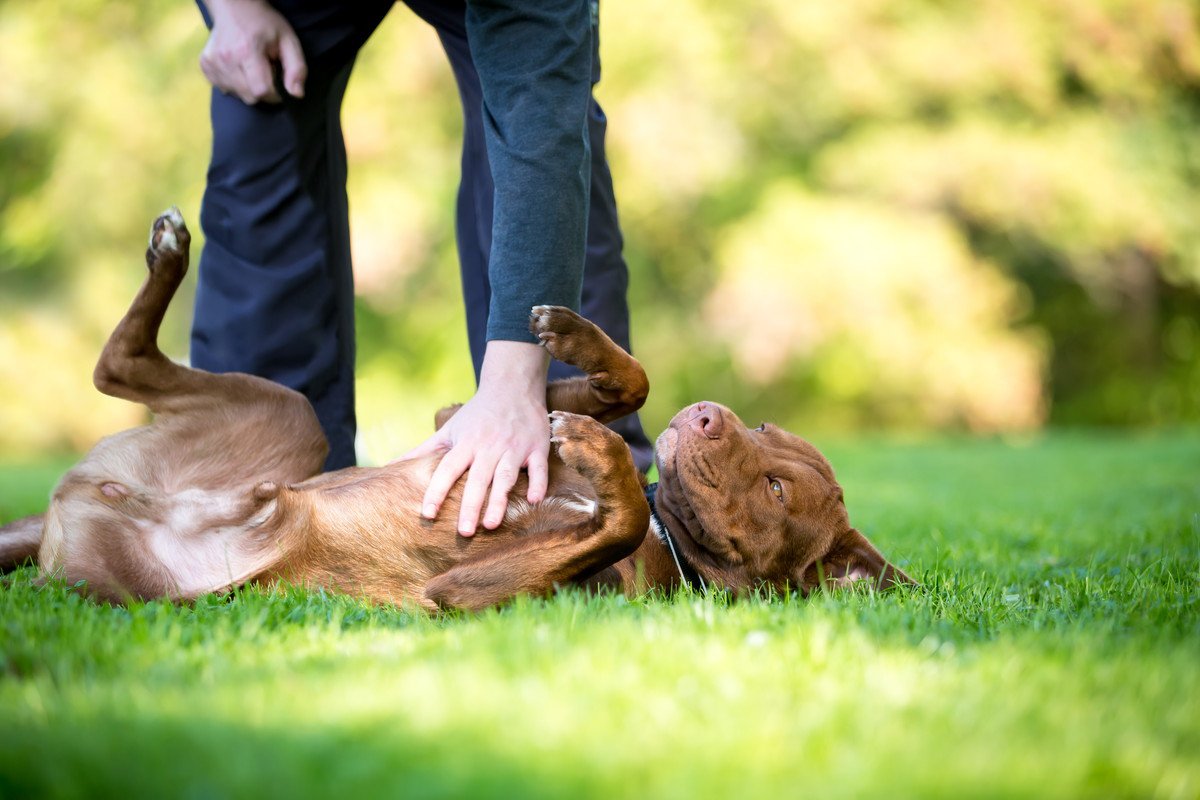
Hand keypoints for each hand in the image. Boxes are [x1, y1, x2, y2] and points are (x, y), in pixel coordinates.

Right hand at [200, 0, 306, 103]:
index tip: (278, 84)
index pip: (262, 91)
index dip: (275, 94)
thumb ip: (296, 68)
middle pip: (249, 96)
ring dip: (249, 87)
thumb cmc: (264, 24)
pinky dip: (235, 85)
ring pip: (237, 95)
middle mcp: (226, 58)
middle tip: (265, 70)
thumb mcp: (289, 41)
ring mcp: (212, 62)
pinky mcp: (205, 65)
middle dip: (263, 90)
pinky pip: (224, 89)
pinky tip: (239, 68)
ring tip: (252, 67)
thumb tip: (296, 94)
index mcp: (247, 51)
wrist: (234, 7)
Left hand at [400, 341, 550, 535]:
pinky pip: (539, 468)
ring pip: (506, 476)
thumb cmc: (477, 413)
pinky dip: (538, 483)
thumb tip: (391, 465)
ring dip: (499, 500)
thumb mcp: (450, 428)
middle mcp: (489, 446)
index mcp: (466, 443)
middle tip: (464, 532)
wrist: (513, 385)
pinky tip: (534, 501)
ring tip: (491, 524)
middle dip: (470, 506)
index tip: (427, 514)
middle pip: (477, 479)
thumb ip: (424, 450)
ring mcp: (514, 447)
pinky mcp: (536, 447)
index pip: (447, 469)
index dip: (437, 491)